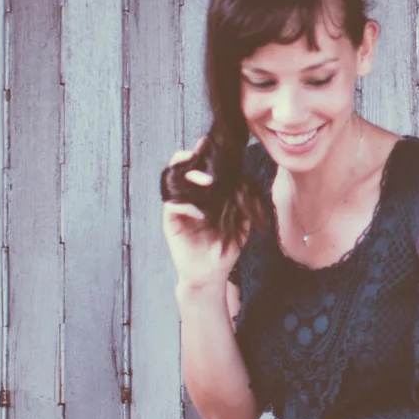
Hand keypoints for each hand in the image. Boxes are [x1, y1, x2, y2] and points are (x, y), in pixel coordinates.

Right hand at [161, 146, 241, 289]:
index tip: (206, 144)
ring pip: (171, 182)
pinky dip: (185, 205)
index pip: (196, 168)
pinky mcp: (171, 223)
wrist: (211, 274)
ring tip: (205, 183)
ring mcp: (178, 209)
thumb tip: (247, 184)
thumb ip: (243, 204)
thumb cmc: (224, 248)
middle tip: (206, 168)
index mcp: (202, 195)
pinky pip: (172, 206)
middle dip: (190, 161)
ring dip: (187, 178)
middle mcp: (188, 198)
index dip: (199, 154)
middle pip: (179, 168)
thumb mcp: (241, 224)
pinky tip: (200, 213)